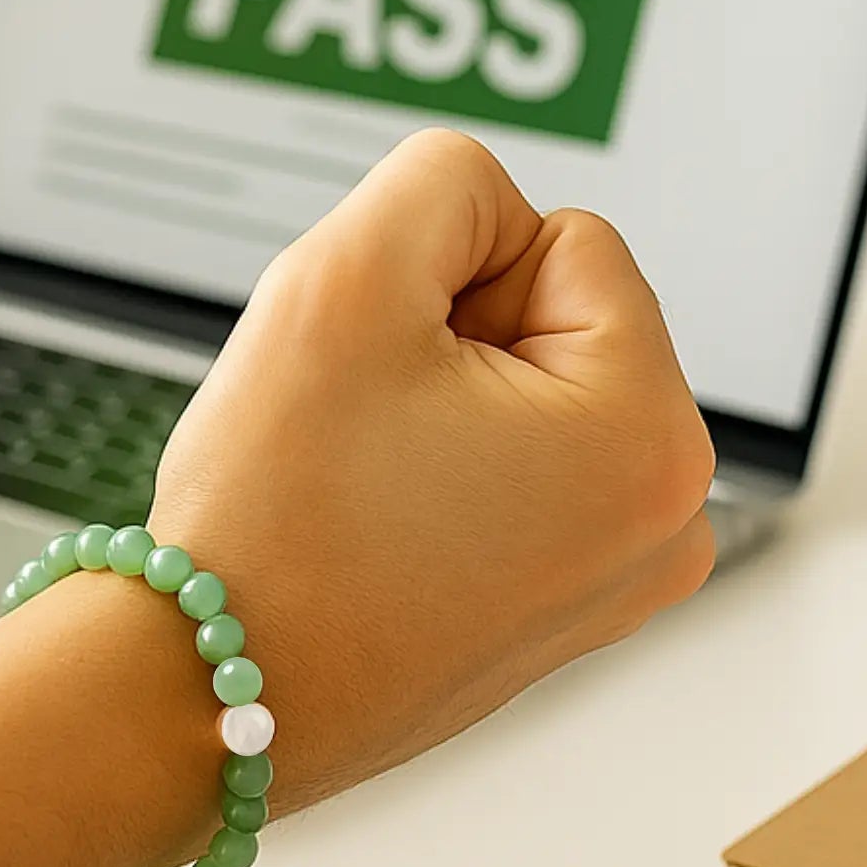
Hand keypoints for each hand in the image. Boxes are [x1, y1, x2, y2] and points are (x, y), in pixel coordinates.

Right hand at [148, 127, 716, 816]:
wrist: (200, 688)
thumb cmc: (274, 512)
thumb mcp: (343, 275)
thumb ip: (438, 178)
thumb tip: (486, 206)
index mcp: (653, 438)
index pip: (558, 234)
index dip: (440, 274)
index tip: (381, 370)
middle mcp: (666, 521)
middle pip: (547, 313)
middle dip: (440, 338)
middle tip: (360, 426)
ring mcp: (612, 578)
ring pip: (511, 386)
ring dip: (426, 399)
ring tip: (360, 477)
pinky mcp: (551, 608)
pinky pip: (495, 467)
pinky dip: (426, 468)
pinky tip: (366, 520)